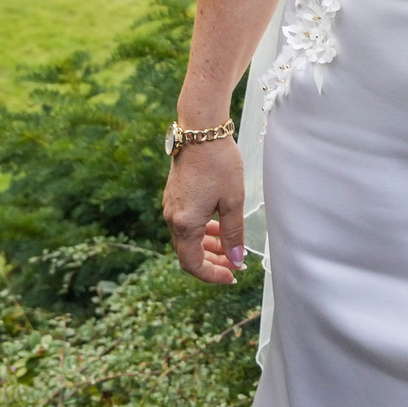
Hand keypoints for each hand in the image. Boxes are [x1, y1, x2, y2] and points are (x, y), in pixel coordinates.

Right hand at [163, 131, 246, 283]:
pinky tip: (219, 225)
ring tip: (231, 246)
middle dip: (212, 262)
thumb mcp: (233, 200)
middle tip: (235, 264)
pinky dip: (203, 230)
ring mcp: (172, 207)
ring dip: (209, 246)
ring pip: (188, 238)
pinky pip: (187, 223)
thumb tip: (235, 260)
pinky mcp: (175, 196)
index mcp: (185, 224)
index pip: (192, 264)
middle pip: (189, 253)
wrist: (201, 131)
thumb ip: (233, 233)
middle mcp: (172, 218)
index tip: (232, 276)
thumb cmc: (219, 163)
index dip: (212, 275)